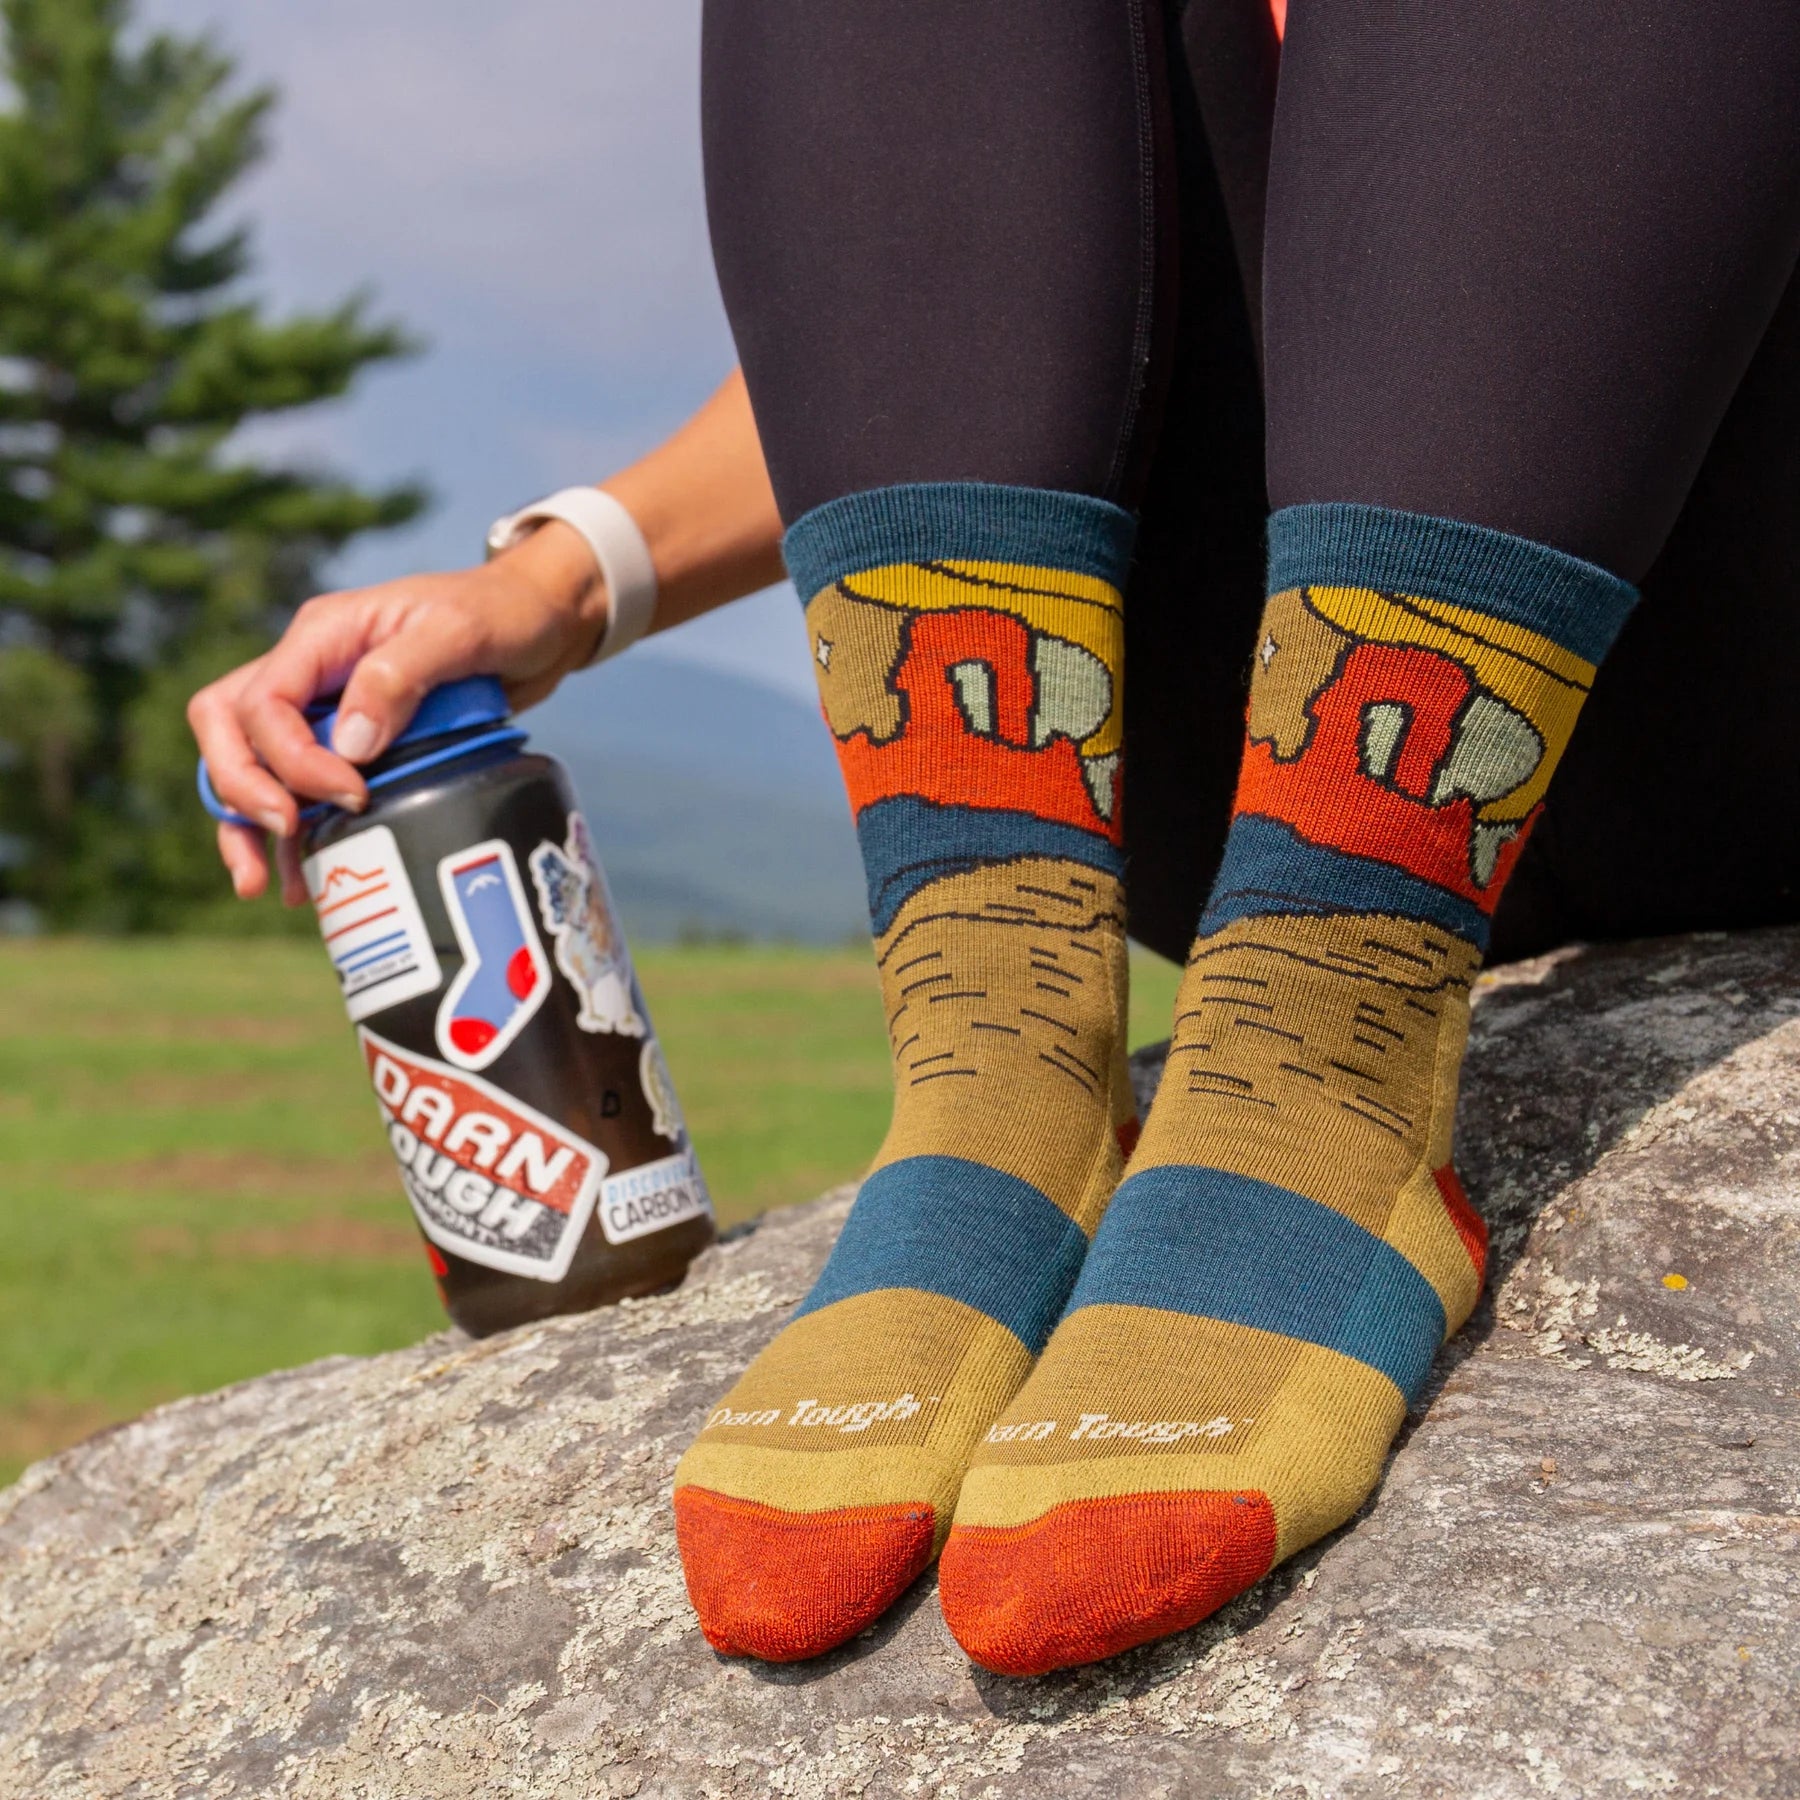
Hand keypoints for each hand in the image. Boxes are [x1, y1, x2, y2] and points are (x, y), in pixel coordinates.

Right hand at [188, 520, 605, 902]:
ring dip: (247, 822)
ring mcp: (327, 706)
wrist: (540, 624)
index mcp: (323, 635)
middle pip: (230, 728)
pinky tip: (300, 878)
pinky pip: (299, 787)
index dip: (292, 758)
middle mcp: (312, 670)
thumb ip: (400, 676)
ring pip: (252, 762)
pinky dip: (292, 832)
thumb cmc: (503, 614)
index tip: (351, 796)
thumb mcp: (459, 632)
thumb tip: (348, 744)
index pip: (264, 702)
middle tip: (281, 834)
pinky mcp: (352, 743)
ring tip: (266, 885)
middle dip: (240, 789)